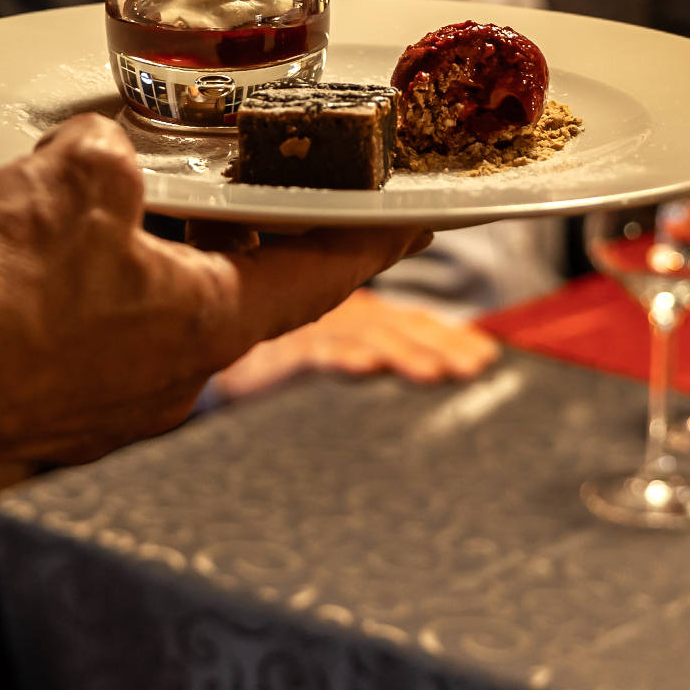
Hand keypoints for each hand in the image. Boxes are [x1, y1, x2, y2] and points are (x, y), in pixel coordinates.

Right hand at [0, 116, 422, 463]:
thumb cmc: (2, 281)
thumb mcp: (82, 174)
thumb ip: (117, 154)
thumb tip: (104, 153)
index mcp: (210, 325)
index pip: (322, 276)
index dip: (374, 239)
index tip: (416, 223)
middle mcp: (172, 380)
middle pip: (231, 291)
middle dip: (229, 231)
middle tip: (233, 182)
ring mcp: (107, 407)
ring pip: (151, 314)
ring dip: (147, 258)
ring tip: (116, 198)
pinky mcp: (46, 412)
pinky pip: (88, 340)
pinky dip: (87, 292)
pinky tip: (44, 249)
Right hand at [208, 289, 501, 402]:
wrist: (203, 345)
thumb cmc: (270, 352)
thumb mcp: (325, 349)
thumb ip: (363, 348)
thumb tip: (403, 363)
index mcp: (355, 315)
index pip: (410, 324)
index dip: (449, 337)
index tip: (487, 357)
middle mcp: (337, 316)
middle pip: (397, 330)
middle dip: (439, 348)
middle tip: (473, 369)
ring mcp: (308, 331)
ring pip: (364, 338)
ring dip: (401, 355)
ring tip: (435, 374)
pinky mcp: (275, 350)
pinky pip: (313, 352)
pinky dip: (341, 357)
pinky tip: (366, 367)